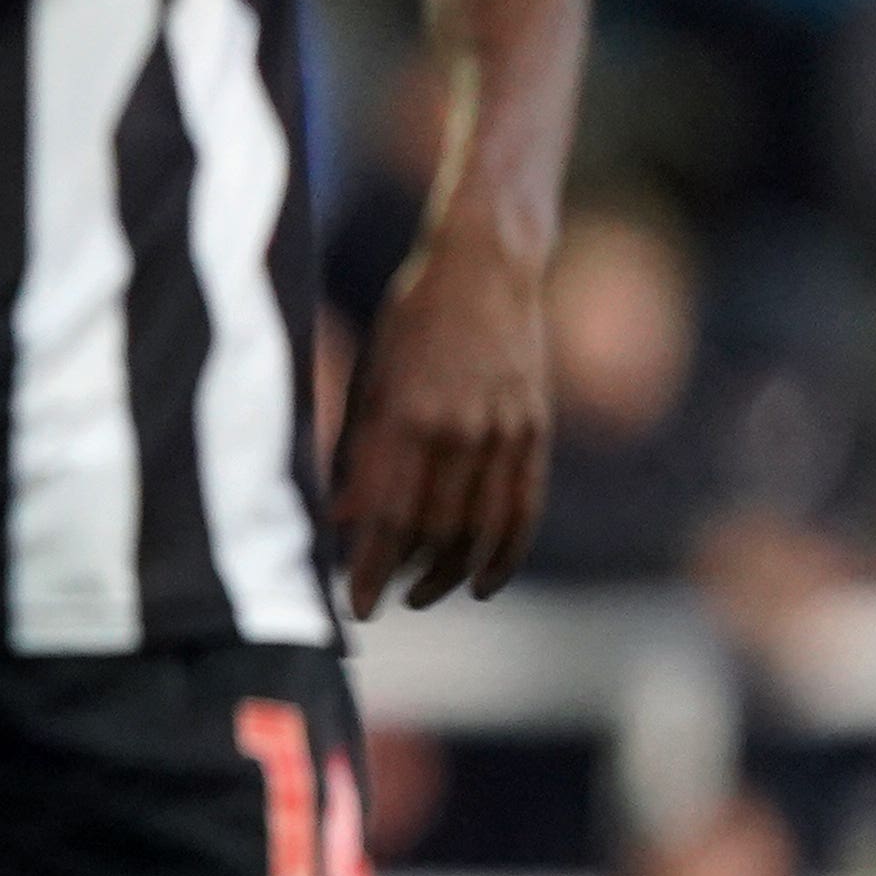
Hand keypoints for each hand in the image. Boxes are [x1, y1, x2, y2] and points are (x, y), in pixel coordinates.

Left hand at [331, 222, 550, 617]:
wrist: (485, 269)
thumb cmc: (408, 321)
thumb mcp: (369, 377)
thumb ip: (357, 449)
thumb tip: (340, 519)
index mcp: (406, 413)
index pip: (386, 513)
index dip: (370, 566)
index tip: (356, 605)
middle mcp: (459, 428)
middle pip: (432, 529)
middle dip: (402, 573)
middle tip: (380, 597)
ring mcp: (504, 431)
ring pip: (479, 528)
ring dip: (450, 573)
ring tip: (421, 594)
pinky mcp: (536, 431)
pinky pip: (524, 509)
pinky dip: (506, 554)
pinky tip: (483, 582)